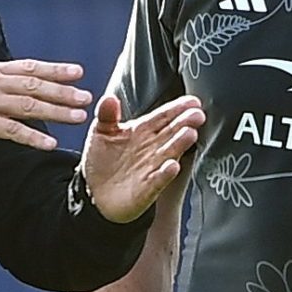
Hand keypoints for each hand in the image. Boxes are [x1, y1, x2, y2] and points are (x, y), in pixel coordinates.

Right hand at [0, 59, 91, 153]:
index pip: (29, 67)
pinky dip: (33, 137)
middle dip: (62, 92)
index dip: (55, 69)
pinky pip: (12, 130)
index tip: (78, 72)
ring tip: (77, 118)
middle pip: (33, 85)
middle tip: (86, 97)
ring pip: (27, 106)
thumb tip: (35, 83)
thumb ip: (6, 82)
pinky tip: (50, 144)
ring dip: (55, 112)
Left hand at [78, 93, 204, 222]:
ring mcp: (151, 168)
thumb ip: (106, 115)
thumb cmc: (102, 162)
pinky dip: (165, 174)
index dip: (177, 109)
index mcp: (142, 131)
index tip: (192, 102)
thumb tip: (109, 98)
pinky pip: (157, 180)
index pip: (163, 117)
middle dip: (185, 123)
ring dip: (180, 144)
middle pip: (171, 133)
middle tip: (198, 115)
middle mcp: (151, 149)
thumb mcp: (100, 133)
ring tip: (190, 134)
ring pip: (169, 154)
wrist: (93, 194)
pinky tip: (172, 166)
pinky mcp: (146, 189)